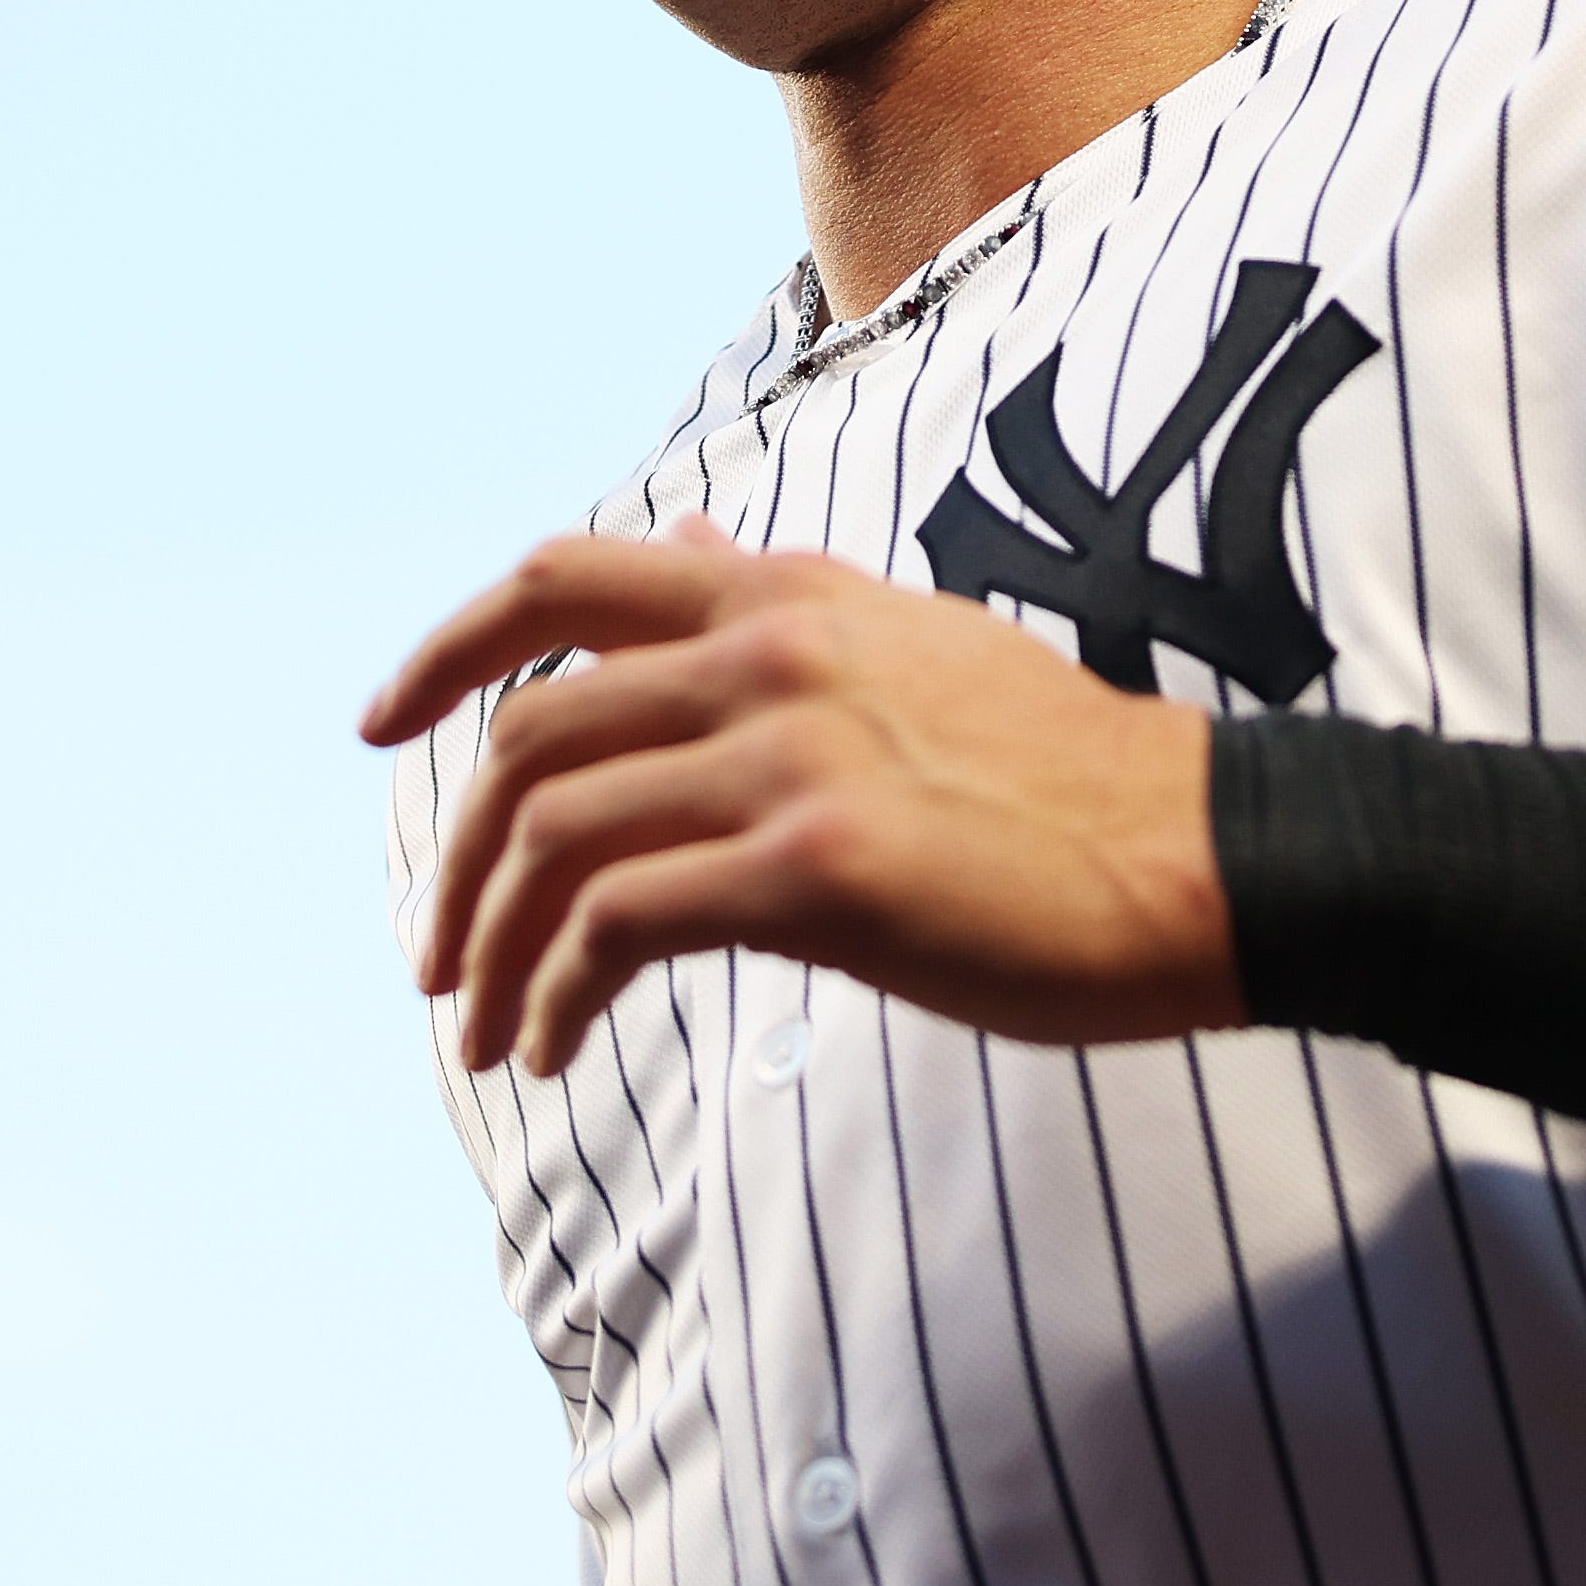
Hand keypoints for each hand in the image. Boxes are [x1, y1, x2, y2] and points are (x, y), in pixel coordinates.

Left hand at [358, 519, 1242, 1075]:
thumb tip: (681, 540)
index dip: (442, 648)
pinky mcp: (820, 868)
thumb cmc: (1068, 774)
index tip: (378, 725)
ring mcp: (793, 757)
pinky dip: (560, 992)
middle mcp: (772, 656)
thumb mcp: (913, 641)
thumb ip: (778, 601)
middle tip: (440, 958)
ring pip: (554, 838)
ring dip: (493, 948)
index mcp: (787, 596)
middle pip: (527, 738)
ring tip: (493, 1028)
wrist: (1207, 856)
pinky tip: (560, 1045)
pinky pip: (620, 925)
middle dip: (454, 861)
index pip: (560, 580)